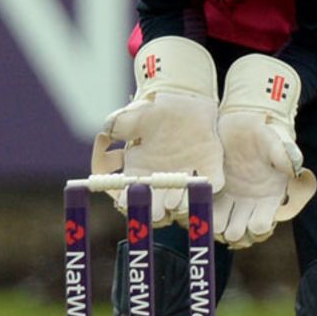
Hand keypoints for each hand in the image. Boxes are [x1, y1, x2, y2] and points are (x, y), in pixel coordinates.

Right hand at [92, 37, 222, 223]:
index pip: (128, 191)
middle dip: (153, 208)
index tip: (122, 197)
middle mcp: (161, 180)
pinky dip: (206, 188)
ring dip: (178, 201)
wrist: (187, 103)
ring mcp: (185, 178)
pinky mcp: (209, 171)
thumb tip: (107, 131)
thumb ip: (121, 124)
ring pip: (181, 197)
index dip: (125, 197)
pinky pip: (209, 183)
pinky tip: (200, 184)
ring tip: (174, 201)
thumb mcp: (136, 116)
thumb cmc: (156, 111)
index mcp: (139, 169)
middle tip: (153, 212)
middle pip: (154, 202)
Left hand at [213, 55, 316, 247]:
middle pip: (239, 229)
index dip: (257, 225)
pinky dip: (197, 208)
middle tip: (227, 228)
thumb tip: (293, 169)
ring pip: (220, 222)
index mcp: (269, 199)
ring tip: (207, 219)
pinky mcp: (211, 191)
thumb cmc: (262, 134)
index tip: (254, 223)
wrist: (240, 124)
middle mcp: (248, 205)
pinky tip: (193, 204)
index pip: (262, 223)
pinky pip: (203, 206)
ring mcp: (229, 200)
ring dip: (213, 223)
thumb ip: (284, 156)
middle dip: (233, 230)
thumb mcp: (274, 141)